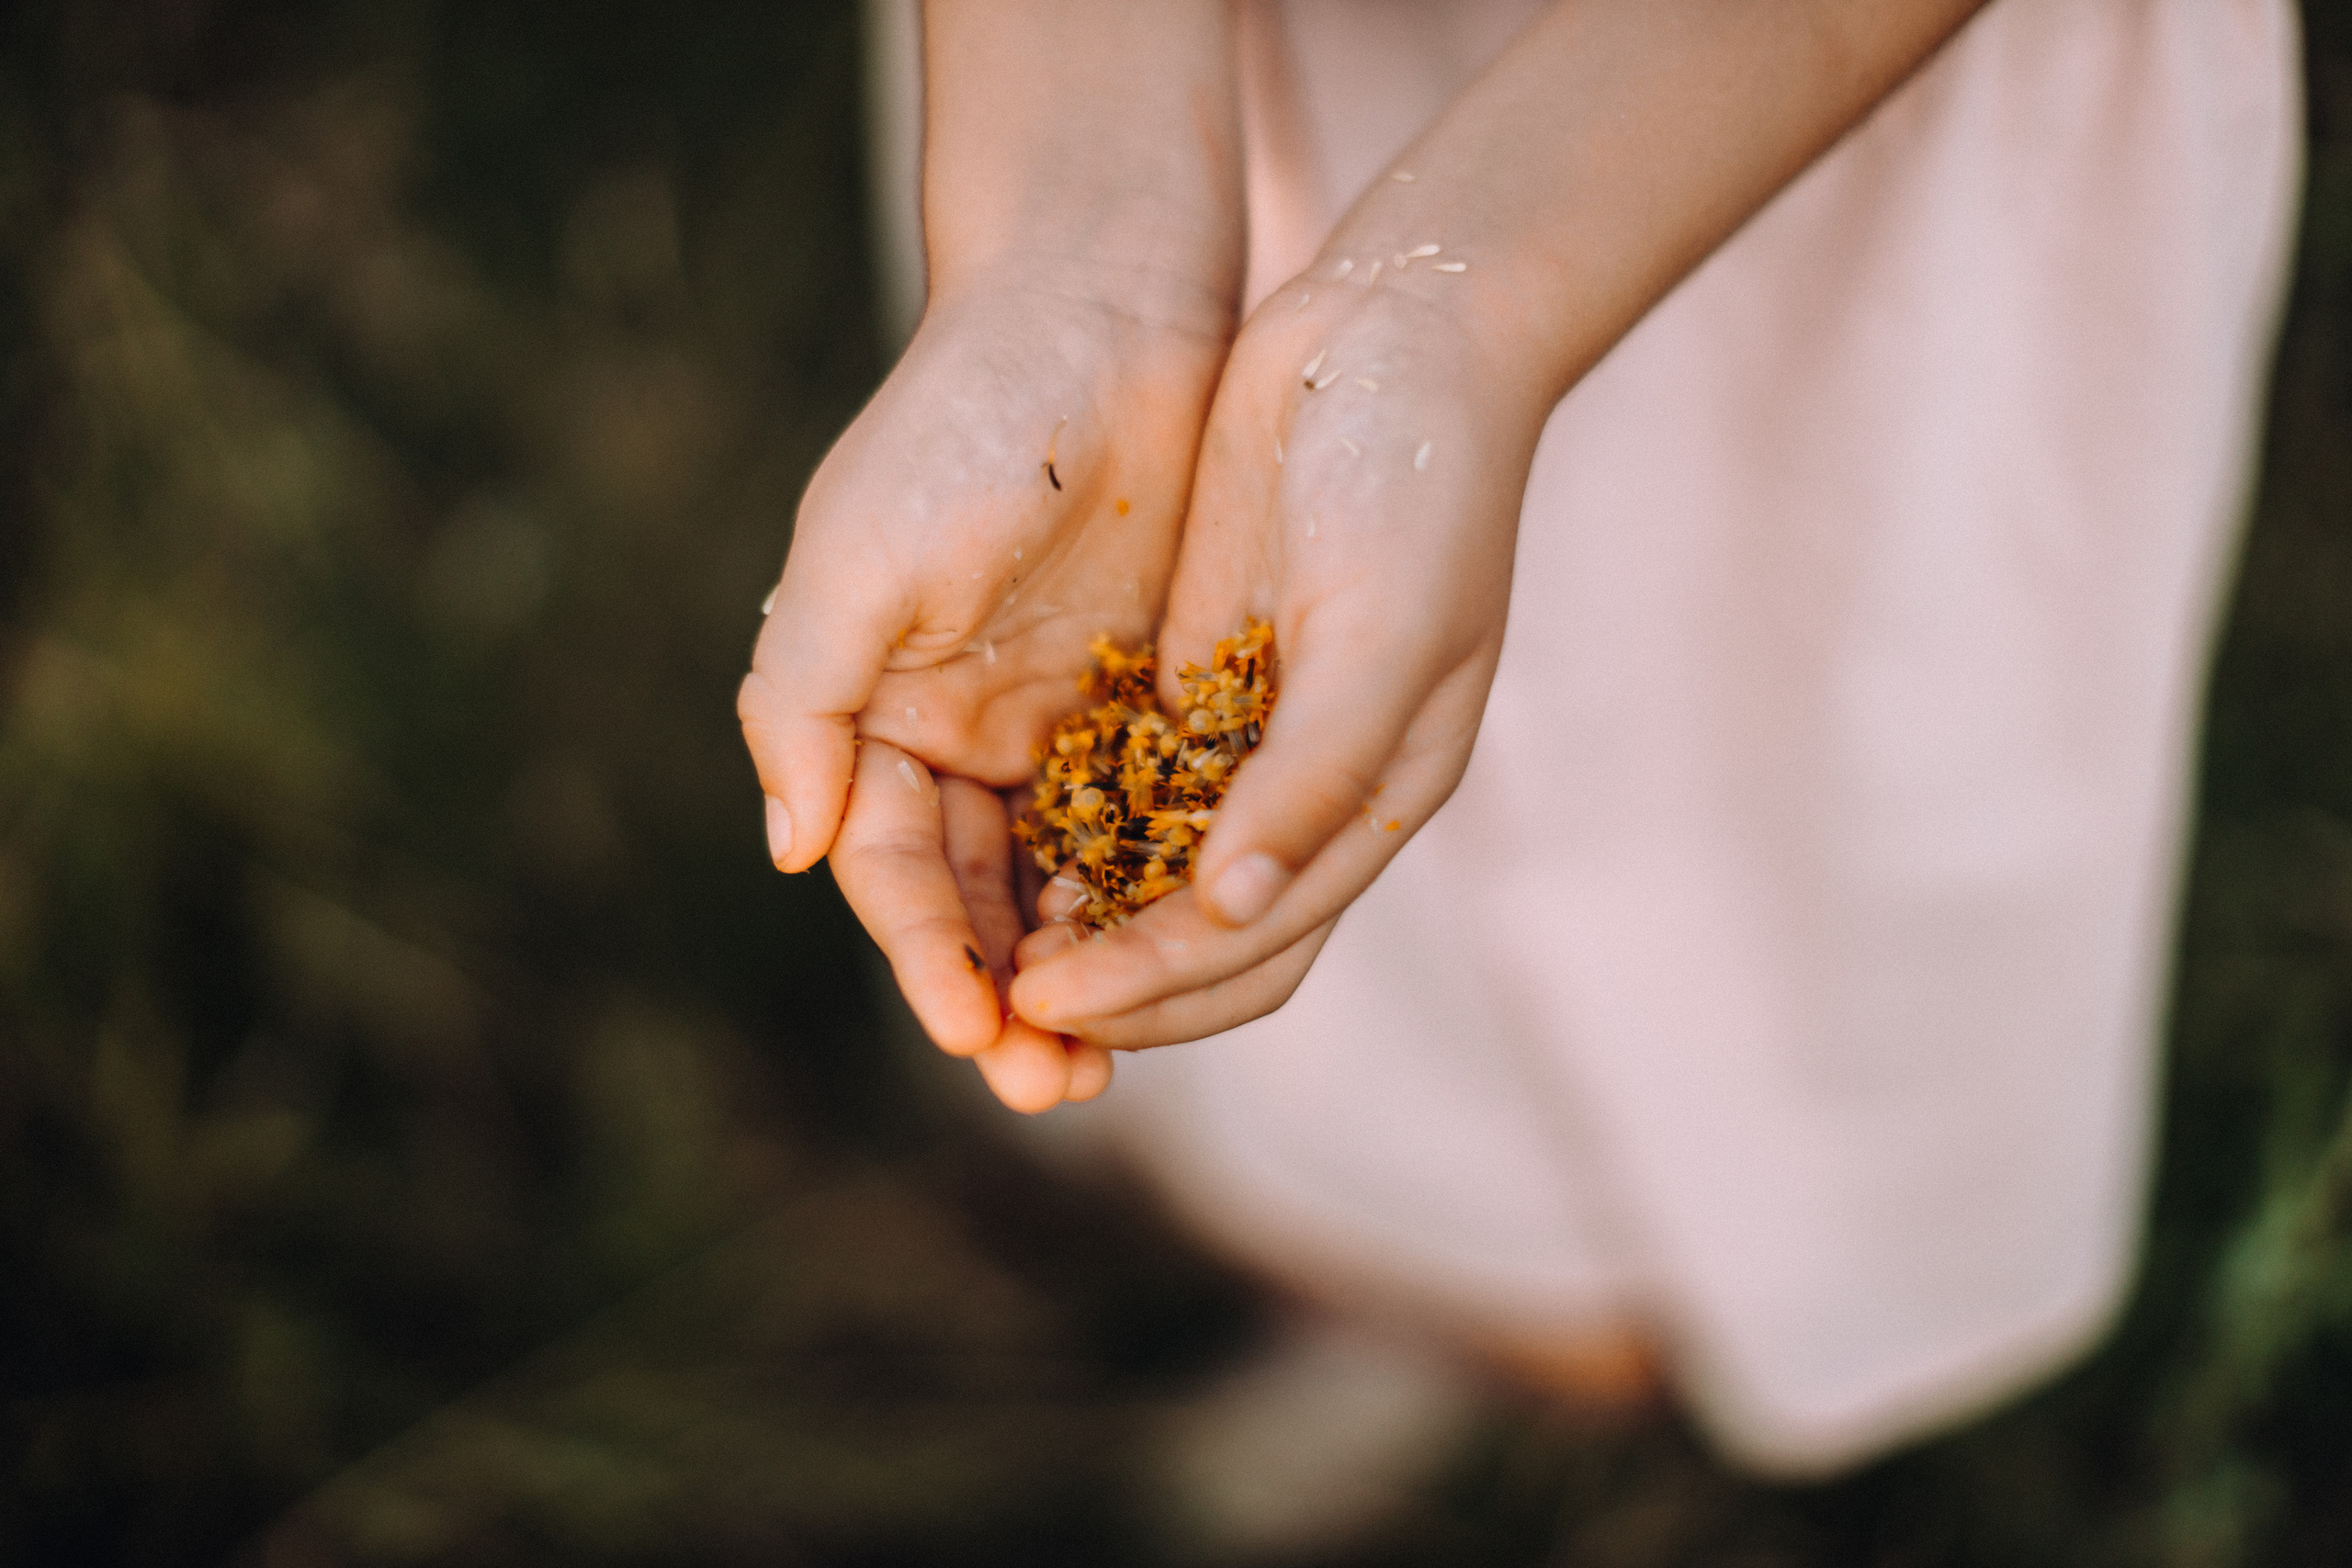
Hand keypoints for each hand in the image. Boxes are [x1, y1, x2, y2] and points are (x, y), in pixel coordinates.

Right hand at [739, 263, 1228, 1101]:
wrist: (1108, 310)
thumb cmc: (970, 424)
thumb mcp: (861, 557)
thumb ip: (803, 701)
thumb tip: (790, 850)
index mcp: (872, 712)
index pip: (891, 868)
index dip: (925, 956)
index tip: (973, 1032)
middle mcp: (953, 733)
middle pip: (971, 900)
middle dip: (1003, 996)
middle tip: (1053, 1087)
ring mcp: (1050, 720)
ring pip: (1059, 881)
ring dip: (1078, 970)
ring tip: (1110, 1059)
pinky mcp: (1140, 696)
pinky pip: (1143, 824)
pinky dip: (1150, 895)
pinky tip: (1183, 956)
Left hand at [1006, 259, 1552, 1044]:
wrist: (1399, 333)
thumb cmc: (1417, 485)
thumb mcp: (1383, 632)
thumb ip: (1314, 776)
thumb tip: (1231, 907)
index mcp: (1373, 804)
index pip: (1253, 948)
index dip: (1151, 987)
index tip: (1048, 1002)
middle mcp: (1306, 788)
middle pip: (1193, 936)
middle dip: (1103, 989)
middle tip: (995, 1017)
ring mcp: (1245, 730)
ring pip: (1146, 868)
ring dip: (1075, 922)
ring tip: (980, 956)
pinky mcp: (1191, 666)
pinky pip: (1117, 776)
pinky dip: (1063, 826)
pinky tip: (990, 843)